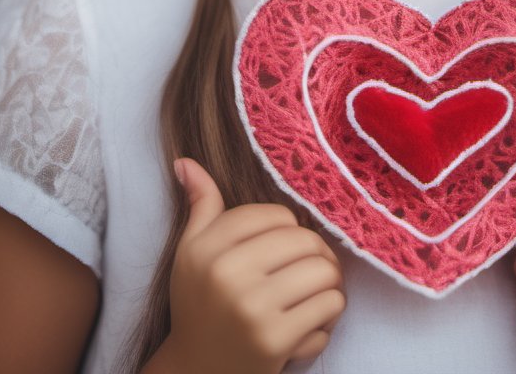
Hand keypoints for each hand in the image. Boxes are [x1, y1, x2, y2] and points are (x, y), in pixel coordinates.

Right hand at [160, 158, 345, 373]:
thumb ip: (200, 204)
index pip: (277, 215)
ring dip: (329, 283)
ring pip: (325, 272)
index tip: (282, 248)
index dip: (289, 229)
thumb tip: (185, 162)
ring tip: (315, 292)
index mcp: (208, 247)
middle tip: (309, 269)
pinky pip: (329, 307)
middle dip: (317, 254)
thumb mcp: (191, 252)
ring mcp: (252, 309)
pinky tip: (312, 321)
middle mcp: (228, 275)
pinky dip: (329, 315)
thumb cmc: (199, 304)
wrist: (195, 371)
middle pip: (306, 240)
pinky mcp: (275, 342)